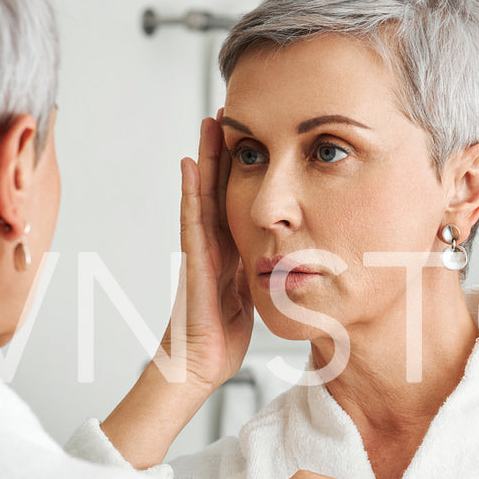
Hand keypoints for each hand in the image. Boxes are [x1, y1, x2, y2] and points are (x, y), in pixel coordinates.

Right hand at [161, 114, 253, 390]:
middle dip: (224, 152)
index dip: (243, 169)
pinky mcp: (194, 262)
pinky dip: (190, 191)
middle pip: (219, 187)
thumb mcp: (254, 298)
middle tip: (228, 113)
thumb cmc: (222, 340)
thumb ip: (263, 276)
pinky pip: (192, 219)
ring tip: (209, 123)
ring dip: (205, 157)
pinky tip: (189, 164)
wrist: (198, 366)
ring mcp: (200, 250)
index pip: (238, 200)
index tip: (253, 136)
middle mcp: (213, 244)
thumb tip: (290, 265)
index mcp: (231, 252)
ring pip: (203, 194)